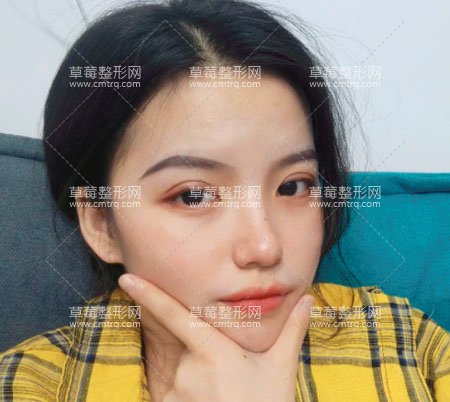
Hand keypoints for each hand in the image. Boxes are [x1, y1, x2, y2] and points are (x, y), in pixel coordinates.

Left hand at [118, 273, 313, 401]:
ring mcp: (176, 393)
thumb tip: (308, 299)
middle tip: (229, 377)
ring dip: (199, 378)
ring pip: (182, 372)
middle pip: (187, 348)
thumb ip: (292, 331)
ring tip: (225, 395)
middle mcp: (188, 370)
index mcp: (213, 352)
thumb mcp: (281, 369)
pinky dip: (191, 394)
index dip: (149, 295)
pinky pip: (176, 393)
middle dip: (203, 354)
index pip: (175, 316)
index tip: (126, 278)